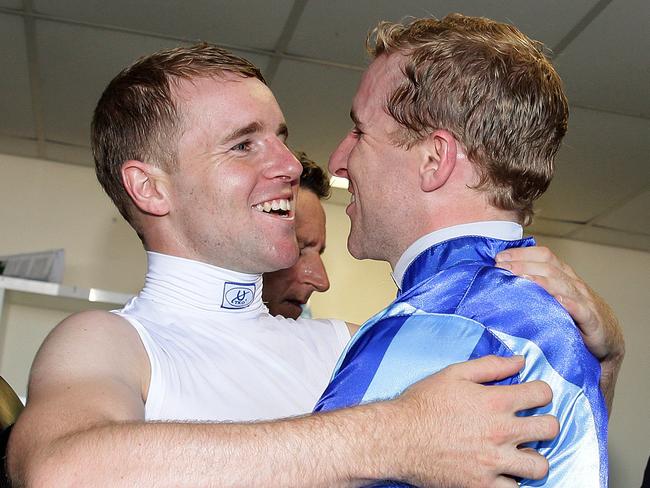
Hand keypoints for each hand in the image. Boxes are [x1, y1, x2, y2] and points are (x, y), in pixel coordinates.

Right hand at [393, 355, 556, 486]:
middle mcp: (502, 432)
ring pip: (539, 466)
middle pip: (550, 429)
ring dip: (532, 458)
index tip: (532, 396)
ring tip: (519, 453)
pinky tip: (501, 472)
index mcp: (497, 401)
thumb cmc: (423, 403)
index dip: (540, 392)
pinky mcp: (483, 486)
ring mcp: (494, 462)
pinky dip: (511, 482)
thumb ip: (491, 366)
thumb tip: (520, 361)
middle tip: (531, 425)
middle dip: (545, 423)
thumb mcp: (454, 374)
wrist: (397, 437)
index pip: (542, 393)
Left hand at [495, 246, 623, 361]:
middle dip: (523, 265)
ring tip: (524, 278)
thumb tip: (501, 279)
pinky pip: (582, 311)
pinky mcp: (593, 322)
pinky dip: (571, 305)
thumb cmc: (574, 317)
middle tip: (502, 267)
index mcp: (563, 276)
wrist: (608, 338)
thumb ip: (533, 287)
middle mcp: (573, 284)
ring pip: (563, 285)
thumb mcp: (553, 297)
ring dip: (542, 281)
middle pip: (549, 268)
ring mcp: (584, 301)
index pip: (543, 256)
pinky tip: (559, 301)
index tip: (499, 257)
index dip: (521, 254)